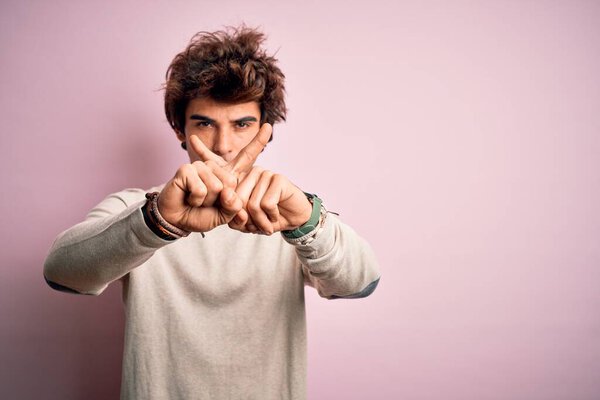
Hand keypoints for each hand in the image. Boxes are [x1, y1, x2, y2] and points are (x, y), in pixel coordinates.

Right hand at [156, 124, 272, 232]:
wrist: (179, 220)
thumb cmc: (202, 215)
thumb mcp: (224, 215)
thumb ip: (233, 206)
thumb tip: (229, 191)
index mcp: (229, 175)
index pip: (247, 156)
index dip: (258, 141)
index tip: (269, 126)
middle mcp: (215, 166)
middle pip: (231, 182)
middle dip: (221, 201)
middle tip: (207, 203)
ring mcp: (200, 166)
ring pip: (216, 187)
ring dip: (206, 202)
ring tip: (197, 201)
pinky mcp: (186, 169)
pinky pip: (200, 189)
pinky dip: (195, 200)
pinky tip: (188, 197)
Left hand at [228, 166, 312, 234]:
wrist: (295, 220)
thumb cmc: (270, 218)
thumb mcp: (247, 224)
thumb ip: (236, 220)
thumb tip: (237, 212)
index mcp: (240, 179)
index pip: (227, 200)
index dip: (236, 218)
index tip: (247, 223)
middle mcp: (251, 173)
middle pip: (239, 202)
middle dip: (249, 221)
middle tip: (258, 226)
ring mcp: (266, 174)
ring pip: (253, 205)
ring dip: (261, 222)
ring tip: (268, 223)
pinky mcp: (279, 179)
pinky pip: (267, 204)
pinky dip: (272, 216)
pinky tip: (276, 215)